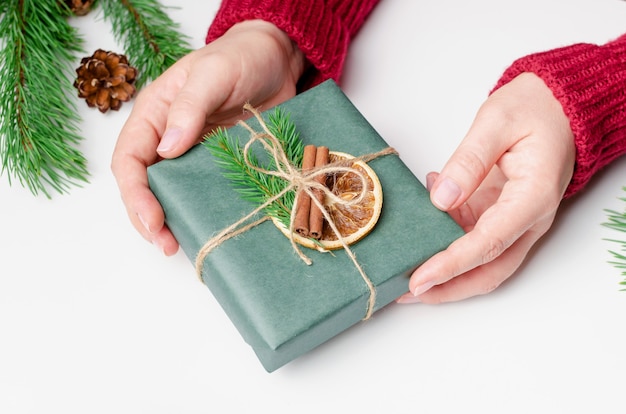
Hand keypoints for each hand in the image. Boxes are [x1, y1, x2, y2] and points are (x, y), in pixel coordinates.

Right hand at [111, 20, 306, 254]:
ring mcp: (193, 155)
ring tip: (182, 246)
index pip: (129, 160)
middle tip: (166, 244)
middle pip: (144, 185)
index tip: (152, 219)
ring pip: (172, 194)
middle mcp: (167, 139)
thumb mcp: (212, 74)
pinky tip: (210, 228)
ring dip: (173, 221)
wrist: (275, 61)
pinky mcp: (219, 165)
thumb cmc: (240, 58)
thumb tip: (167, 149)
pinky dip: (202, 212)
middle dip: (148, 218)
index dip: (135, 193)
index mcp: (154, 115)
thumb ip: (190, 107)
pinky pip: (205, 193)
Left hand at [397, 72, 575, 303]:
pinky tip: (423, 215)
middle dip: (448, 288)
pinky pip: (472, 237)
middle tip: (405, 292)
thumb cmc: (534, 109)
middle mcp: (528, 218)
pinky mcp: (500, 214)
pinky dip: (444, 237)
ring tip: (403, 268)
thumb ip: (469, 160)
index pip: (489, 243)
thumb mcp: (496, 122)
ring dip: (444, 270)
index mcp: (534, 197)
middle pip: (489, 269)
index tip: (419, 279)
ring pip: (481, 261)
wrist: (556, 106)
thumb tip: (441, 198)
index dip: (452, 265)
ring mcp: (515, 219)